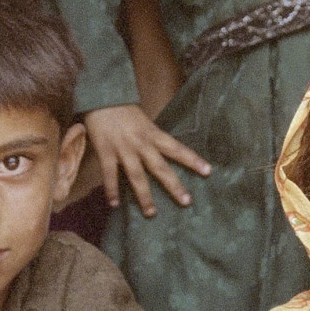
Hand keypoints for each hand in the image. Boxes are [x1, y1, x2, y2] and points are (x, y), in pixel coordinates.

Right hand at [84, 104, 210, 216]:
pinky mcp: (106, 152)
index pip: (177, 148)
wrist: (101, 97)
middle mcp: (141, 143)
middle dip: (174, 185)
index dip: (192, 160)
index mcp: (153, 133)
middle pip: (160, 167)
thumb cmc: (124, 110)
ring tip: (151, 213)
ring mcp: (123, 149)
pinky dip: (112, 190)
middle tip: (186, 202)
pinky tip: (115, 205)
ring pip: (137, 176)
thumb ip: (152, 137)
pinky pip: (110, 175)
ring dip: (144, 196)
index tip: (208, 171)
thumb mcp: (144, 121)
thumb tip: (164, 153)